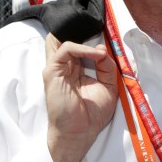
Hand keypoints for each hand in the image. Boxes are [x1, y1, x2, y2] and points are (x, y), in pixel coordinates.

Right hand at [43, 34, 117, 161]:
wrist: (80, 133)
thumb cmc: (92, 114)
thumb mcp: (108, 86)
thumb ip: (107, 67)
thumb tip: (103, 50)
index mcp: (76, 70)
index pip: (79, 45)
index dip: (92, 39)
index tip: (108, 37)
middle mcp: (64, 67)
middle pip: (67, 38)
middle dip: (83, 32)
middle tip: (100, 28)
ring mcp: (56, 68)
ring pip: (64, 39)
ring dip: (85, 40)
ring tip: (100, 50)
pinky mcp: (52, 71)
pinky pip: (66, 49)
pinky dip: (82, 48)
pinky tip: (96, 54)